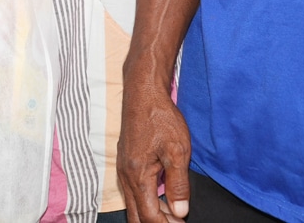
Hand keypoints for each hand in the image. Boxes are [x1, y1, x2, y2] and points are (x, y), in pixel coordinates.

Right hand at [117, 86, 191, 222]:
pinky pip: (133, 191)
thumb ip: (178, 185)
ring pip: (133, 204)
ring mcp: (124, 168)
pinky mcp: (126, 162)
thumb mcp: (177, 151)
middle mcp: (126, 176)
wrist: (143, 93)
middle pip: (136, 215)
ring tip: (174, 214)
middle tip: (177, 222)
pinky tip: (163, 197)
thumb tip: (180, 212)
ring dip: (152, 213)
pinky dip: (147, 201)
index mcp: (138, 176)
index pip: (149, 216)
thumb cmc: (160, 118)